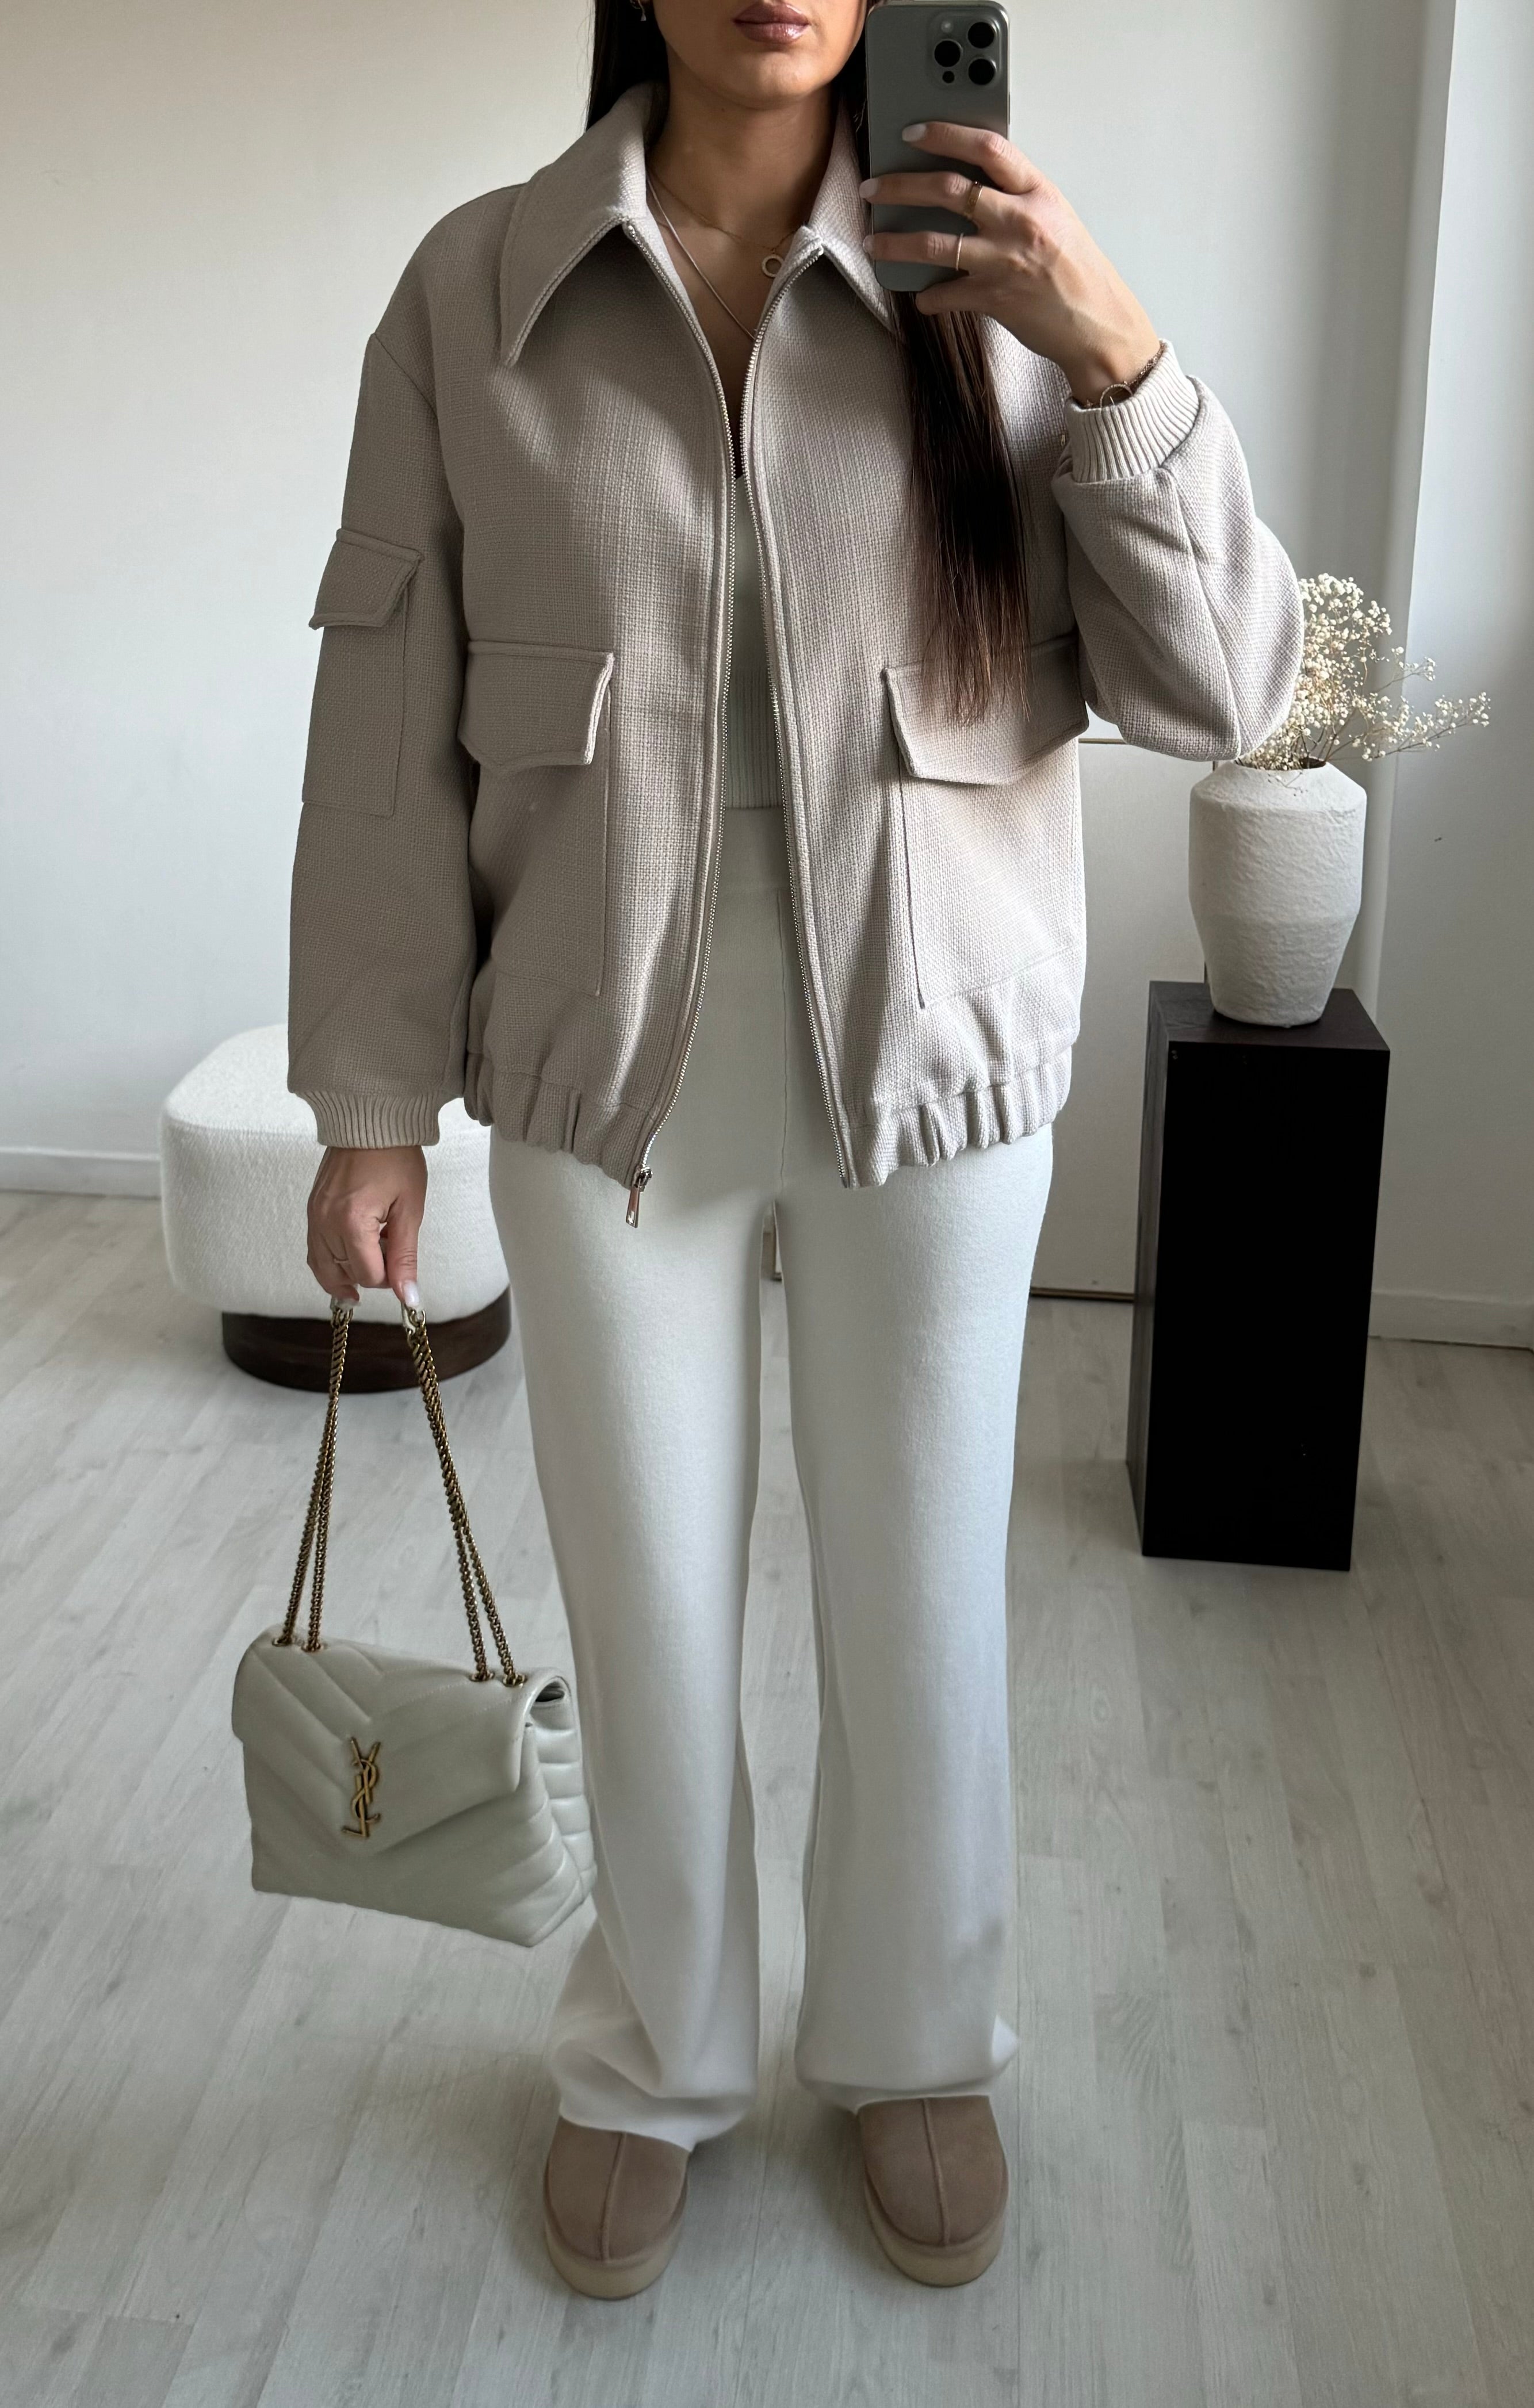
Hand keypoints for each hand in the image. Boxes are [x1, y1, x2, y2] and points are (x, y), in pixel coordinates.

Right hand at [306, 1145, 426, 1307]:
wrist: (370, 1120)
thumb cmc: (395, 1157)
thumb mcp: (409, 1209)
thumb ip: (405, 1256)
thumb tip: (408, 1296)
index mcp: (351, 1222)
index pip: (368, 1276)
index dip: (390, 1278)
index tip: (402, 1261)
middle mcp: (324, 1222)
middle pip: (344, 1274)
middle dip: (370, 1274)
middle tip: (390, 1258)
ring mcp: (313, 1216)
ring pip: (322, 1268)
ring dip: (346, 1273)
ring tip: (370, 1266)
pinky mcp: (311, 1210)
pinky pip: (314, 1250)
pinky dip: (330, 1261)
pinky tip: (349, 1258)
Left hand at [860, 122, 1160, 403]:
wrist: (1099, 325)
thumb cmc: (1078, 272)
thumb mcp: (1054, 218)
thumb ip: (1016, 197)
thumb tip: (971, 185)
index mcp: (1037, 193)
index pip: (987, 148)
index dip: (944, 135)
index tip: (913, 133)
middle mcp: (1019, 221)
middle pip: (949, 189)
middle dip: (901, 186)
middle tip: (873, 187)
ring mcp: (1005, 260)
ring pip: (935, 242)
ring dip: (896, 242)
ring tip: (873, 241)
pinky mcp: (994, 299)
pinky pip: (944, 294)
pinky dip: (927, 296)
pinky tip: (921, 295)